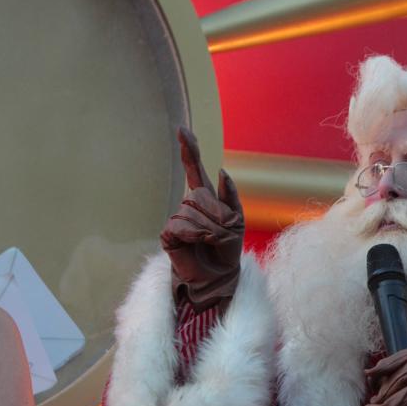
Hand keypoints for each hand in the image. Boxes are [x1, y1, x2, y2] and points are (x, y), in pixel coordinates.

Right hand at [160, 127, 243, 311]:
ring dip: (208, 229)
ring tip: (212, 242)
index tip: (181, 130)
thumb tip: (222, 172)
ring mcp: (177, 219)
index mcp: (206, 198)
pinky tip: (200, 243)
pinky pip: (180, 226)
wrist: (219, 276)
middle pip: (198, 195)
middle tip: (222, 234)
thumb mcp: (237, 221)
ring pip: (191, 212)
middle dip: (216, 216)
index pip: (194, 169)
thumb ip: (230, 197)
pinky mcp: (169, 235)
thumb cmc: (228, 248)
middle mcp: (189, 205)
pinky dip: (195, 235)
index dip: (188, 150)